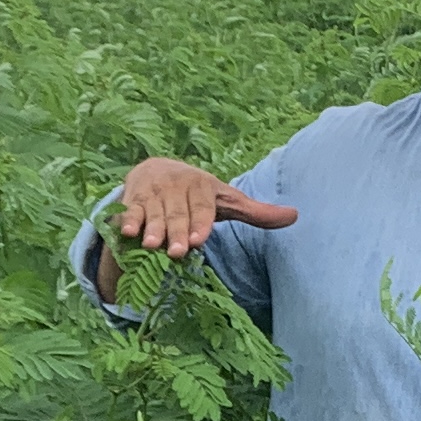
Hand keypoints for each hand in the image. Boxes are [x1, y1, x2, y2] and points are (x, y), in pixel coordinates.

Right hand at [113, 157, 298, 260]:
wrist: (156, 169)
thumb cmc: (198, 195)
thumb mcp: (227, 200)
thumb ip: (256, 212)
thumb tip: (295, 216)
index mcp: (203, 187)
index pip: (203, 207)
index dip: (200, 223)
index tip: (198, 240)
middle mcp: (177, 187)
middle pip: (177, 214)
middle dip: (175, 232)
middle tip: (175, 251)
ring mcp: (153, 193)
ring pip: (153, 214)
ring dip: (152, 229)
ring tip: (150, 245)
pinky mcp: (132, 199)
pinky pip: (129, 211)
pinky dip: (126, 220)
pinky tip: (125, 232)